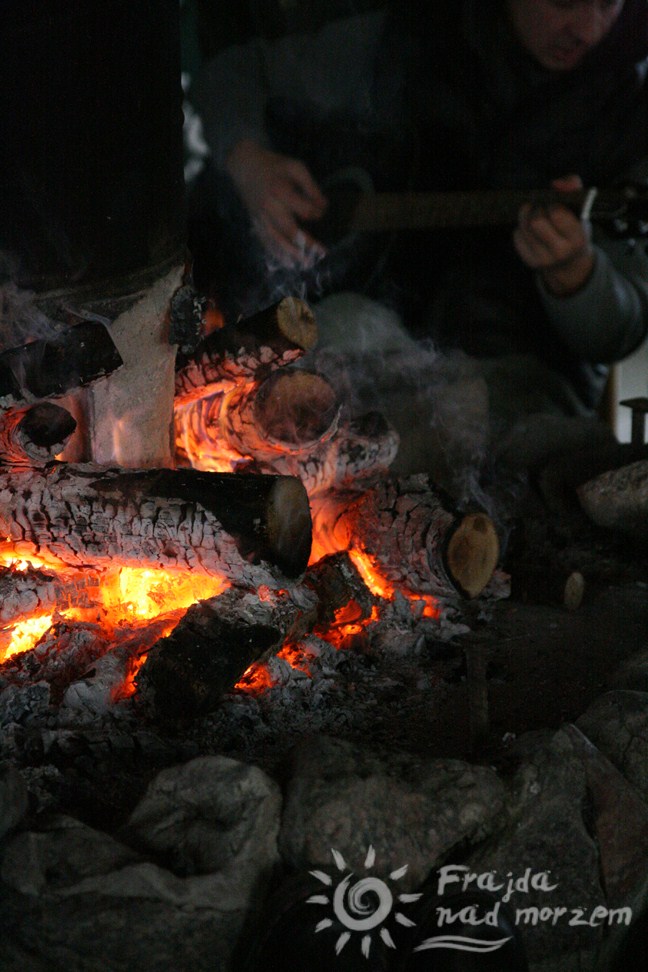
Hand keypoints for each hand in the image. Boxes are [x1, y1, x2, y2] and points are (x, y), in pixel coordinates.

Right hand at [225, 139, 327, 265]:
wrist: (245, 166)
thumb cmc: (274, 166)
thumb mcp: (295, 168)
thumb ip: (310, 187)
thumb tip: (323, 206)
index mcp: (280, 191)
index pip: (304, 209)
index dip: (316, 212)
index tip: (322, 210)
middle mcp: (269, 207)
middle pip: (290, 230)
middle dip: (307, 243)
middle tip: (322, 252)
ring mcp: (261, 217)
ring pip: (277, 240)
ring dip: (292, 254)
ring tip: (306, 263)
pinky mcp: (255, 223)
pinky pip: (266, 242)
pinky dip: (276, 254)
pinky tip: (287, 262)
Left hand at [513, 175, 594, 295]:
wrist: (570, 263)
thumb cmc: (575, 228)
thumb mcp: (582, 208)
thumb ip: (573, 187)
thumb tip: (556, 184)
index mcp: (577, 238)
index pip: (557, 214)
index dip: (552, 204)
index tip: (553, 204)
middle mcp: (561, 252)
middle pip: (536, 221)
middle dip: (536, 209)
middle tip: (540, 207)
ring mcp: (544, 259)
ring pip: (524, 228)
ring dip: (526, 216)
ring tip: (533, 213)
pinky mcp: (531, 262)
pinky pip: (518, 237)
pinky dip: (521, 228)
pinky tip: (530, 228)